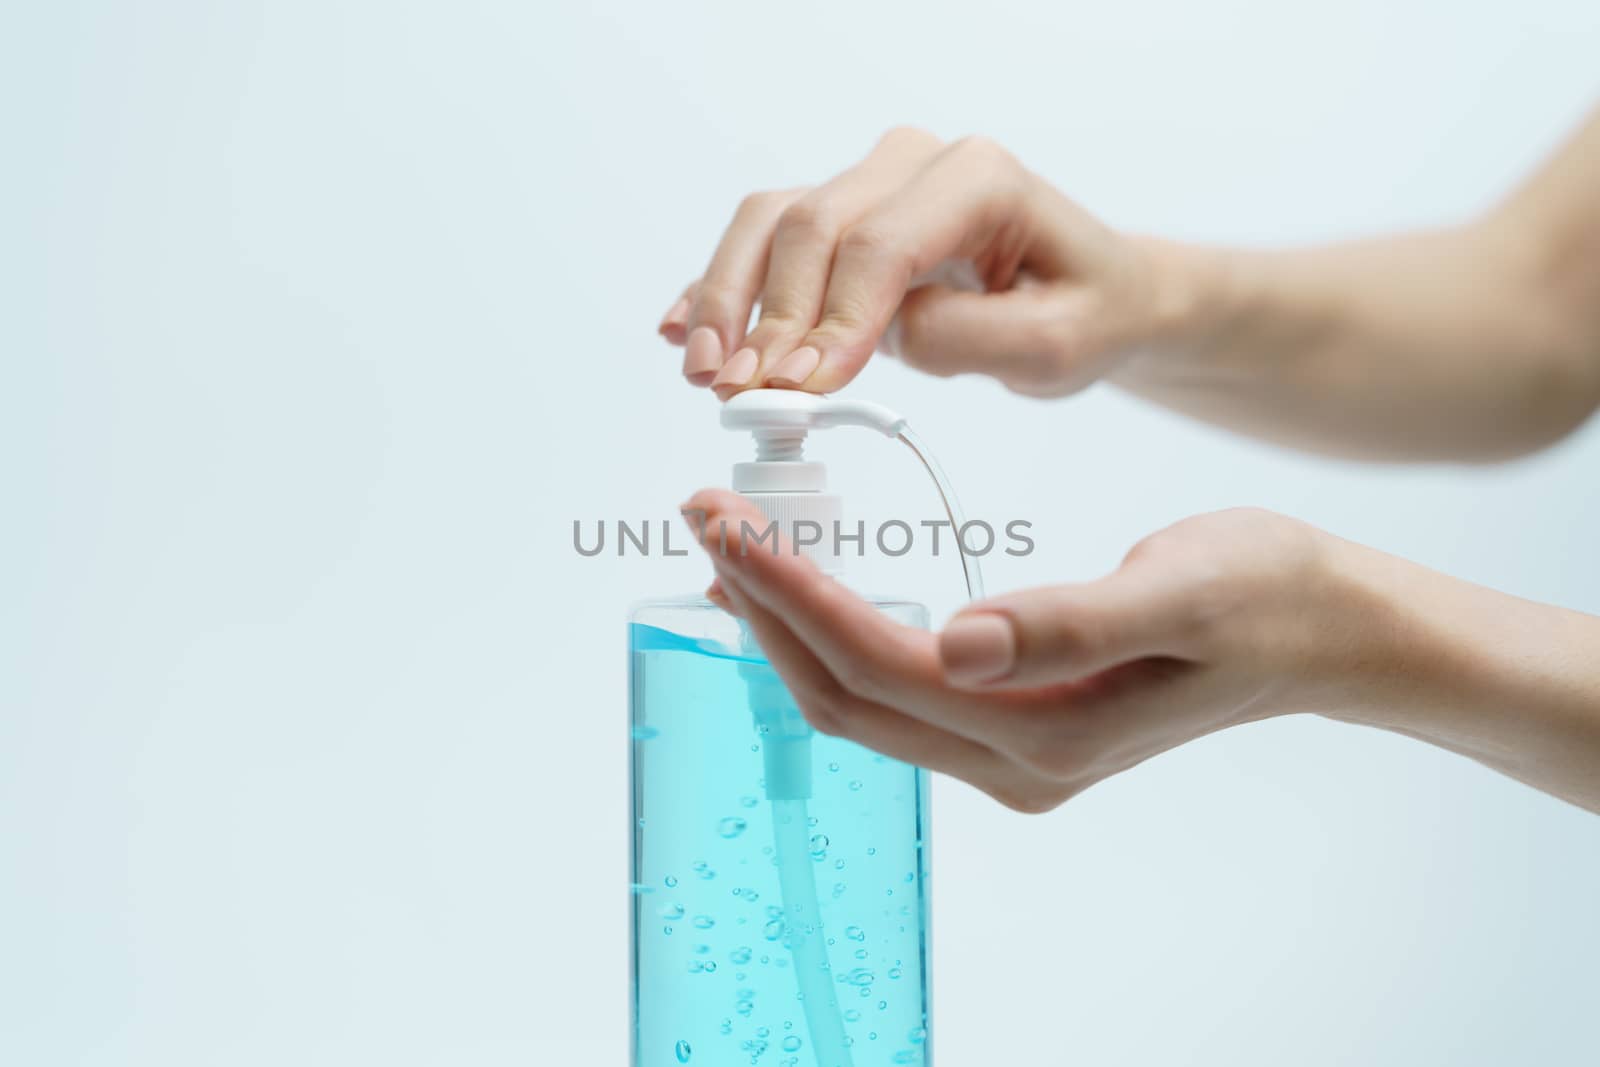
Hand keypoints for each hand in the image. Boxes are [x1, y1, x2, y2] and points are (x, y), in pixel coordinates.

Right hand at [658, 129, 1178, 399]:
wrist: (1092, 293)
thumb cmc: (1082, 312)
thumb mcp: (1056, 345)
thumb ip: (973, 338)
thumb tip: (879, 338)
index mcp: (979, 177)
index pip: (882, 244)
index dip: (833, 320)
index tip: (801, 391)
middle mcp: (914, 162)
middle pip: (813, 228)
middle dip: (769, 318)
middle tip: (741, 396)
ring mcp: (870, 182)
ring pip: (771, 224)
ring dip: (726, 298)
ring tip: (704, 373)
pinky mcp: (842, 218)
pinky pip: (764, 239)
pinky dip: (719, 285)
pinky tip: (681, 331)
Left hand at [682, 489, 1345, 811]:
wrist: (1325, 628)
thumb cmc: (1267, 595)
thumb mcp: (1183, 593)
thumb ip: (1069, 622)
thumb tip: (957, 641)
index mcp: (1047, 731)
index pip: (880, 666)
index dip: (793, 595)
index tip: (730, 523)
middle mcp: (1016, 762)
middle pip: (849, 696)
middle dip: (765, 610)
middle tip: (707, 519)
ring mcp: (1013, 752)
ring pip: (863, 700)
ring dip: (789, 626)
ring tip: (734, 549)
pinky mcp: (1015, 724)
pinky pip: (896, 691)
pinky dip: (835, 636)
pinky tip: (808, 588)